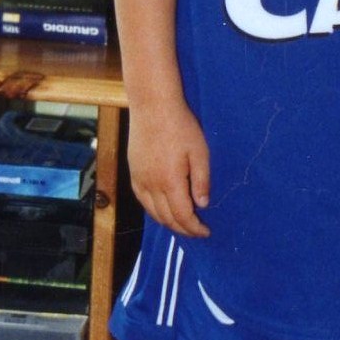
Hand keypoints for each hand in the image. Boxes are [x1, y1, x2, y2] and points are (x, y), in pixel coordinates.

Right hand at [126, 96, 210, 236]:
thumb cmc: (181, 126)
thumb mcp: (200, 152)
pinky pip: (142, 201)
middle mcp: (151, 185)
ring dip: (168, 222)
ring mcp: (140, 180)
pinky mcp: (133, 173)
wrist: (153, 107)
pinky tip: (163, 210)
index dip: (194, 228)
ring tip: (183, 224)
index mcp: (170, 181)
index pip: (182, 216)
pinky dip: (154, 211)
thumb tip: (202, 204)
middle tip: (197, 231)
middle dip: (183, 229)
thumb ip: (201, 180)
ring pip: (153, 212)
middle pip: (167, 218)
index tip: (206, 232)